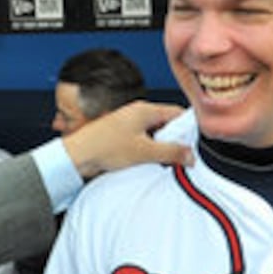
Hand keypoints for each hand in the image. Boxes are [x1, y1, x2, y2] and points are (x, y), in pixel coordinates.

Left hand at [61, 101, 190, 179]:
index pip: (176, 113)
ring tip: (163, 162)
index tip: (195, 144)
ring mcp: (128, 125)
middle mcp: (137, 113)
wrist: (78, 156)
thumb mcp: (145, 152)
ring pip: (154, 134)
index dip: (188, 128)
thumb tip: (190, 155)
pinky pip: (142, 141)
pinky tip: (148, 163)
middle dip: (174, 140)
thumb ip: (171, 152)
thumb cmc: (105, 147)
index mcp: (145, 110)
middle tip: (180, 157)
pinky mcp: (121, 137)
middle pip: (166, 124)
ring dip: (160, 148)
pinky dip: (148, 151)